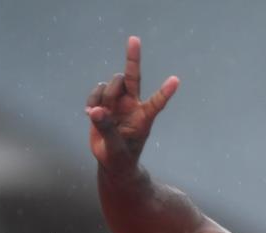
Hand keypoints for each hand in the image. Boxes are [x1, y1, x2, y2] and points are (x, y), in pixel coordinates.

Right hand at [85, 36, 178, 173]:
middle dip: (133, 58)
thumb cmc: (120, 158)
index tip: (176, 80)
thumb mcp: (114, 149)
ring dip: (103, 95)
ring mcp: (119, 102)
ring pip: (112, 83)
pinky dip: (92, 99)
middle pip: (133, 77)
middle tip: (134, 39)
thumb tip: (95, 110)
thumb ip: (107, 129)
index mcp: (143, 118)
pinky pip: (97, 90)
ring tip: (98, 114)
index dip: (165, 92)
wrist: (112, 161)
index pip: (156, 103)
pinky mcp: (105, 102)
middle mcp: (133, 105)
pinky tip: (90, 112)